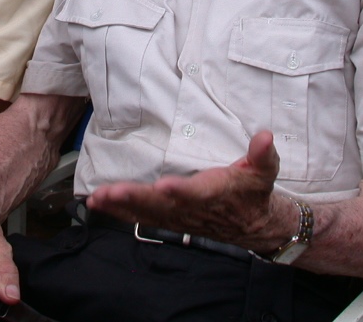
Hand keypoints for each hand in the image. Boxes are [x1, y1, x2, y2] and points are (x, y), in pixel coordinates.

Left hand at [86, 131, 282, 247]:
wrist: (254, 226)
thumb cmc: (253, 192)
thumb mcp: (264, 171)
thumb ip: (263, 154)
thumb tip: (265, 136)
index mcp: (214, 193)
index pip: (196, 193)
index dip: (181, 191)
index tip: (164, 186)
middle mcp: (192, 208)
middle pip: (162, 205)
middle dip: (136, 198)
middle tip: (114, 192)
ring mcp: (178, 217)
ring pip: (146, 213)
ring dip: (122, 206)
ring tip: (99, 198)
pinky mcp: (168, 219)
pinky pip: (140, 217)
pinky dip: (118, 211)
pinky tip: (97, 203)